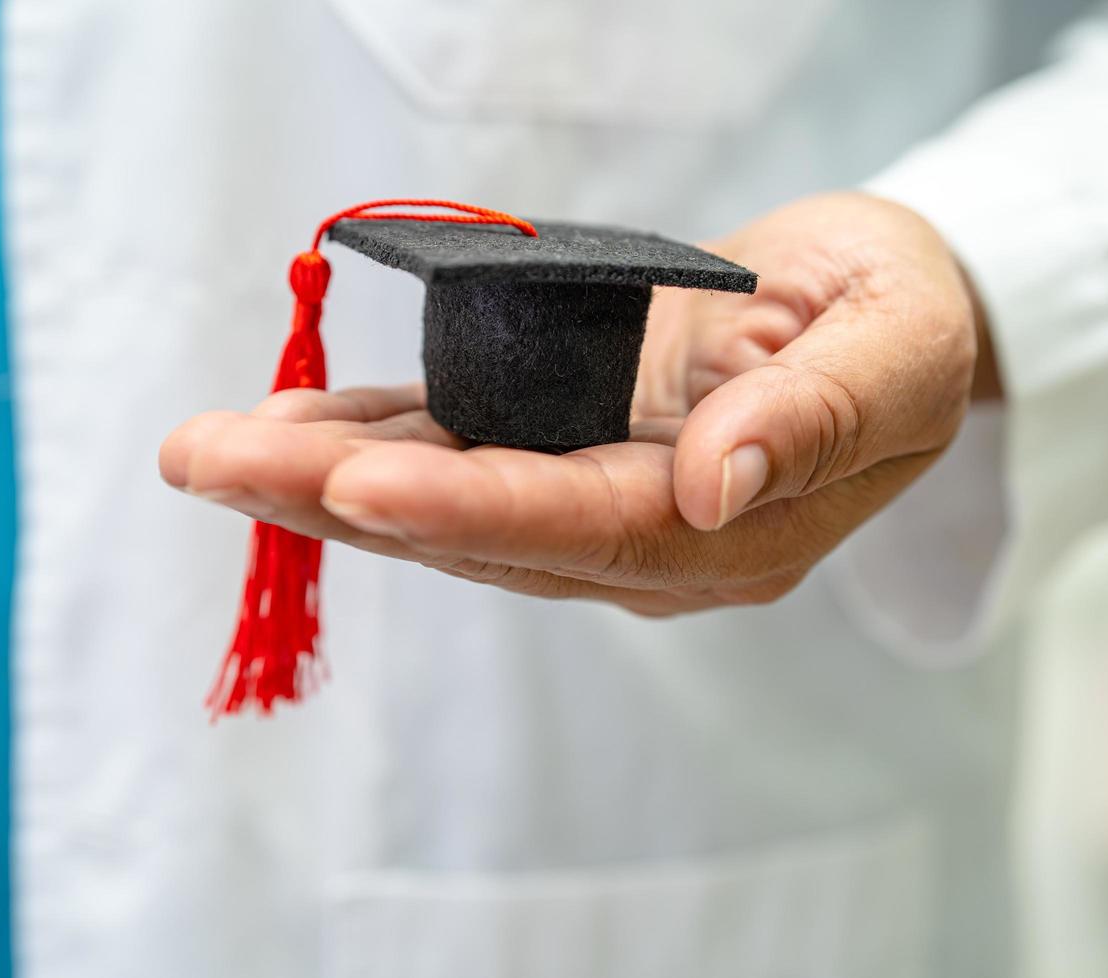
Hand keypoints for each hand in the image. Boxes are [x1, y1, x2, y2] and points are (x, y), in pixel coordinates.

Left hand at [160, 192, 995, 615]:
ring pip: (447, 504)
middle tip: (213, 463)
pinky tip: (274, 426)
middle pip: (486, 532)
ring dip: (321, 478)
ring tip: (205, 450)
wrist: (873, 307)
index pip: (592, 529)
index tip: (363, 483)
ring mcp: (597, 502)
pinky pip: (453, 453)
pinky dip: (360, 438)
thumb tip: (715, 486)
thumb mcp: (899, 347)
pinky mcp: (562, 451)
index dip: (477, 512)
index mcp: (737, 533)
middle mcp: (650, 539)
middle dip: (346, 499)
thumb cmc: (902, 315)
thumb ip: (819, 419)